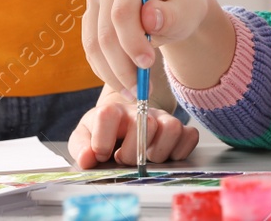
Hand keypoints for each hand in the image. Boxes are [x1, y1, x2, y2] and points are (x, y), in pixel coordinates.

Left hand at [68, 88, 197, 167]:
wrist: (124, 121)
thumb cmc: (103, 132)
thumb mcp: (84, 137)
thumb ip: (80, 147)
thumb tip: (88, 158)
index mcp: (112, 111)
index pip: (108, 114)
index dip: (102, 140)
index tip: (100, 155)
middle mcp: (140, 110)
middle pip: (146, 124)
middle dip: (134, 153)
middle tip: (124, 159)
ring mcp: (163, 118)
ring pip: (172, 128)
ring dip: (159, 152)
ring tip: (146, 158)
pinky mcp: (181, 128)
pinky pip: (190, 137)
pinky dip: (179, 152)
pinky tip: (164, 156)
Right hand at [81, 0, 212, 95]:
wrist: (176, 9)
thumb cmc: (184, 7)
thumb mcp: (187, 11)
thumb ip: (170, 15)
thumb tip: (148, 17)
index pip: (122, 12)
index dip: (132, 41)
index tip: (148, 64)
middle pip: (105, 33)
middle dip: (122, 66)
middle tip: (141, 89)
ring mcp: (96, 3)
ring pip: (94, 47)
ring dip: (113, 74)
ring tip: (135, 93)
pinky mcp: (91, 22)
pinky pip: (92, 53)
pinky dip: (107, 72)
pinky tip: (125, 85)